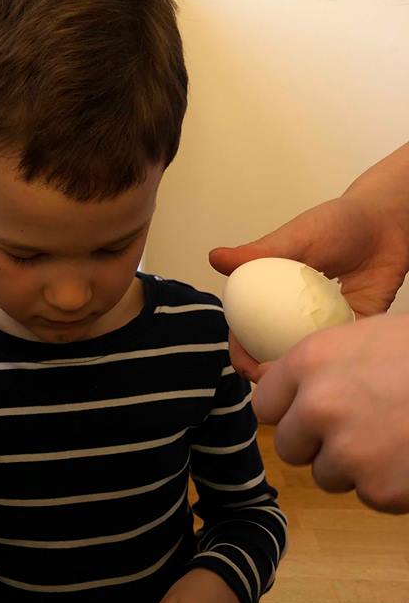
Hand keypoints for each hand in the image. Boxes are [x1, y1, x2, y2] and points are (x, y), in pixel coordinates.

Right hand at [209, 144, 408, 379]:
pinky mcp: (355, 326)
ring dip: (300, 369)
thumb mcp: (294, 238)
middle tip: (273, 381)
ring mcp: (324, 322)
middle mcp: (295, 313)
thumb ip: (256, 253)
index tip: (246, 365)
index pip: (248, 330)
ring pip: (306, 355)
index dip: (242, 352)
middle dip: (268, 372)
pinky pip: (342, 347)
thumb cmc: (337, 223)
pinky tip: (332, 360)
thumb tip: (215, 258)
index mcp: (272, 295)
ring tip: (301, 376)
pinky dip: (335, 355)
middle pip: (273, 351)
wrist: (387, 222)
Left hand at [252, 314, 408, 512]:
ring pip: (326, 475)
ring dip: (354, 466)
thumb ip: (318, 364)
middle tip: (363, 427)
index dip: (289, 411)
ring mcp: (347, 452)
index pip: (265, 405)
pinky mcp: (378, 490)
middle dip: (318, 444)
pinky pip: (368, 495)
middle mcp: (318, 407)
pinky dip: (390, 485)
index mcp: (312, 361)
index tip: (311, 412)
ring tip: (397, 436)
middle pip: (289, 446)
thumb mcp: (370, 337)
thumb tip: (269, 379)